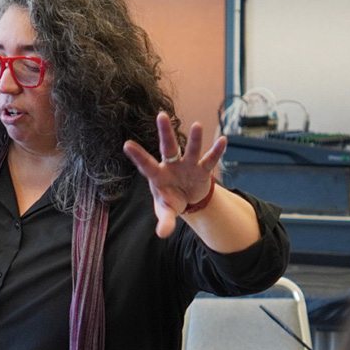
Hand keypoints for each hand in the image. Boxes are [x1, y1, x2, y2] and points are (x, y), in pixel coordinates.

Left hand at [123, 111, 226, 238]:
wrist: (188, 199)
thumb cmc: (171, 201)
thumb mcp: (166, 212)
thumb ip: (164, 221)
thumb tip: (162, 233)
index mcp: (158, 175)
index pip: (146, 164)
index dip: (137, 156)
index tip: (126, 144)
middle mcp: (172, 165)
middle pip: (168, 147)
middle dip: (165, 133)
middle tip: (161, 115)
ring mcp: (187, 165)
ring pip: (190, 150)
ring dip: (194, 139)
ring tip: (198, 125)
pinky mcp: (202, 169)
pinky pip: (210, 159)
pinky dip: (217, 151)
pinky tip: (223, 140)